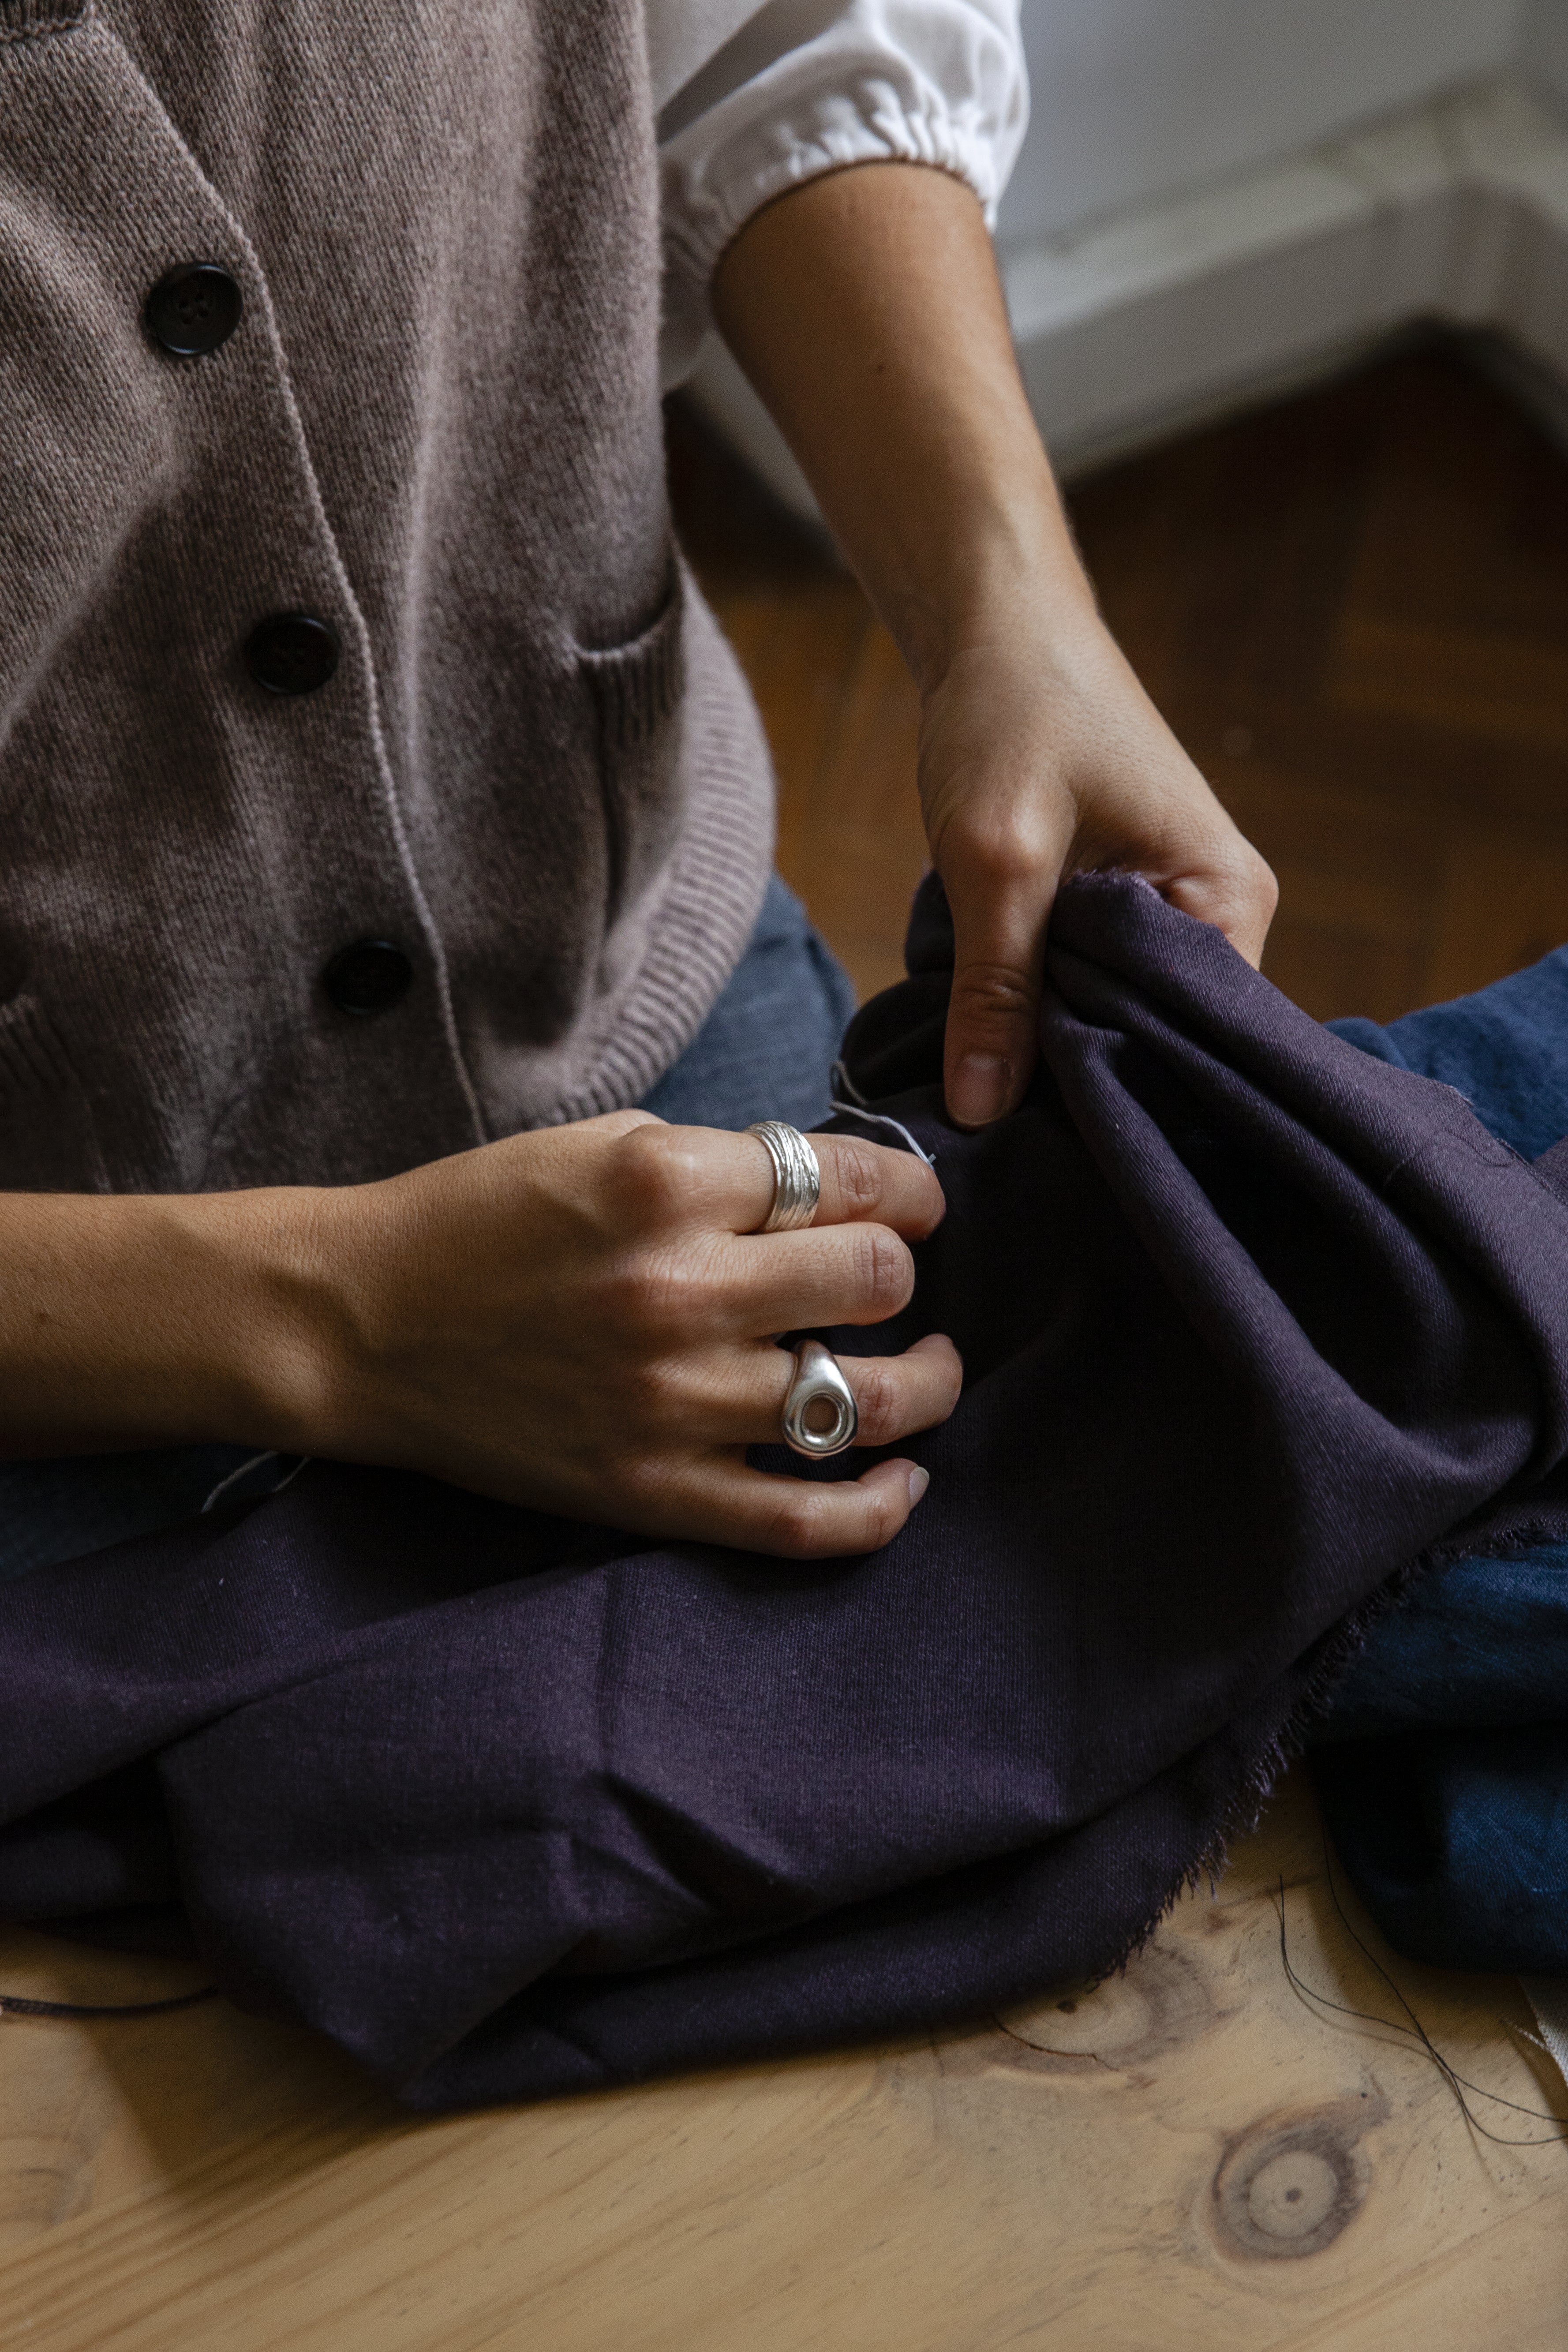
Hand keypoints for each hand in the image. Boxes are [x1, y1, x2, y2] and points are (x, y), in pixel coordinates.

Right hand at [272, 1115, 959, 1557]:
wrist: (359, 1323)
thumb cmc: (480, 1221)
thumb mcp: (602, 1144)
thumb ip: (723, 1165)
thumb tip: (842, 1193)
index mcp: (667, 1183)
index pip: (854, 1181)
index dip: (909, 1194)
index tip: (912, 1208)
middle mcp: (679, 1290)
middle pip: (877, 1280)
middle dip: (904, 1273)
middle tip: (891, 1279)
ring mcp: (669, 1402)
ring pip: (869, 1401)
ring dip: (926, 1384)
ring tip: (931, 1370)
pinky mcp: (649, 1491)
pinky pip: (804, 1521)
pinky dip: (879, 1507)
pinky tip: (904, 1478)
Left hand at [919, 617, 1276, 1126]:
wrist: (997, 630)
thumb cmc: (1013, 715)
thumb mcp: (995, 858)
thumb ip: (996, 987)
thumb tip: (979, 1114)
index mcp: (1226, 901)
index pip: (1199, 1044)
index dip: (1124, 1098)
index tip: (1053, 1150)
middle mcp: (1218, 918)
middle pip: (1159, 1044)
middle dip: (1086, 1086)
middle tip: (1009, 1145)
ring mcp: (1168, 918)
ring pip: (1115, 1023)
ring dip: (1057, 1055)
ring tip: (997, 1111)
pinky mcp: (1116, 914)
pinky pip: (1088, 992)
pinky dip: (1042, 1017)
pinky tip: (997, 1053)